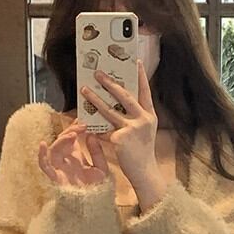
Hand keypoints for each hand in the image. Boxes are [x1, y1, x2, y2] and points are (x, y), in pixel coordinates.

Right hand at [38, 120, 109, 188]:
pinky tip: (43, 144)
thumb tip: (91, 135)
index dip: (75, 128)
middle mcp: (65, 161)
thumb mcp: (102, 168)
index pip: (72, 138)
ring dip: (61, 140)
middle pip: (62, 141)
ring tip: (73, 134)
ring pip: (54, 149)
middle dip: (71, 131)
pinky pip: (44, 165)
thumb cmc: (98, 189)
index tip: (83, 120)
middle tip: (81, 126)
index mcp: (76, 157)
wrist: (96, 206)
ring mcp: (59, 168)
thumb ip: (97, 152)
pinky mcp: (54, 177)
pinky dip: (41, 155)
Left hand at [80, 61, 168, 210]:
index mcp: (149, 115)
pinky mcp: (120, 138)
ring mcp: (132, 128)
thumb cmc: (142, 151)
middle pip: (125, 96)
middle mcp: (143, 119)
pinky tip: (85, 125)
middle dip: (110, 83)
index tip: (136, 61)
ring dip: (94, 99)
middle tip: (98, 73)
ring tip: (84, 90)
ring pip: (109, 110)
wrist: (144, 172)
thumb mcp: (143, 131)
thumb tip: (116, 103)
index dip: (141, 76)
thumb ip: (134, 117)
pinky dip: (94, 128)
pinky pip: (103, 130)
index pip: (145, 92)